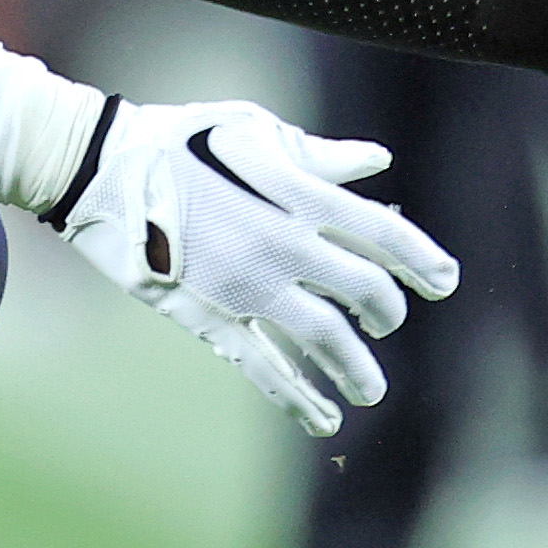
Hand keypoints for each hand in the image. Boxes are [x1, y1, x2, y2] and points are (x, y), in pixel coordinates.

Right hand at [45, 98, 460, 433]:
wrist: (101, 166)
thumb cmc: (181, 137)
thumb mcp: (255, 129)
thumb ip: (319, 155)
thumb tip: (378, 161)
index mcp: (299, 190)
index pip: (382, 230)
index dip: (421, 259)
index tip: (446, 283)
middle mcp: (284, 241)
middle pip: (363, 289)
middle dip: (386, 313)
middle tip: (388, 325)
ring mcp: (247, 284)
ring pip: (324, 338)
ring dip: (355, 370)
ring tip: (371, 391)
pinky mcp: (209, 314)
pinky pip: (263, 365)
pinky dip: (298, 395)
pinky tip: (322, 418)